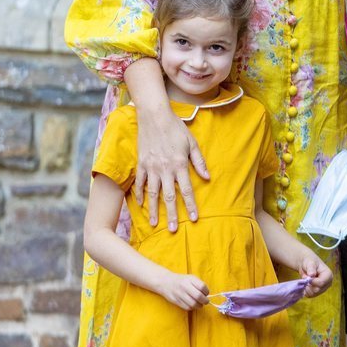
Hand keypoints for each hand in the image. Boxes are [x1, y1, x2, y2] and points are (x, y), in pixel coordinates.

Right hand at [135, 107, 209, 231]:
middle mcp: (165, 169)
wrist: (154, 115)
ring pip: (153, 193)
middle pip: (169, 196)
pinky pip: (140, 182)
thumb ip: (199, 161)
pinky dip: (139, 194)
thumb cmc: (176, 128)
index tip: (193, 218)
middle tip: (173, 230)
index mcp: (180, 164)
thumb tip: (207, 178)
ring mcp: (151, 167)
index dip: (190, 205)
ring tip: (155, 224)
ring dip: (154, 210)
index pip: (187, 190)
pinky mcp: (141, 163)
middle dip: (172, 214)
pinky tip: (141, 205)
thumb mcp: (192, 142)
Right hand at [157, 271, 208, 309]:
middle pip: (198, 296)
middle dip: (205, 301)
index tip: (206, 293)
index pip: (202, 287)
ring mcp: (180, 294)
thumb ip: (199, 284)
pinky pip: (187, 307)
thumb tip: (206, 294)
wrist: (166, 282)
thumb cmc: (181, 280)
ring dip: (199, 305)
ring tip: (200, 304)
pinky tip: (193, 305)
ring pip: (193, 304)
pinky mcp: (176, 301)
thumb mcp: (191, 278)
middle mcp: (184, 286)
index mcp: (190, 279)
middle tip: (206, 301)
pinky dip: (192, 308)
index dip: (206, 292)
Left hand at [298, 252, 332, 297]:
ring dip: (307, 287)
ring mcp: (323, 289)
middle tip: (305, 277)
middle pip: (317, 290)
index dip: (312, 281)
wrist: (307, 265)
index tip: (307, 277)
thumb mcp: (310, 262)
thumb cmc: (309, 262)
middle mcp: (328, 283)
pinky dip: (306, 291)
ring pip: (313, 294)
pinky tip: (305, 284)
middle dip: (309, 284)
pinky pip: (310, 295)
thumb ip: (311, 268)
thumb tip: (312, 274)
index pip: (321, 283)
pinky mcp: (317, 292)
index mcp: (328, 275)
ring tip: (306, 280)